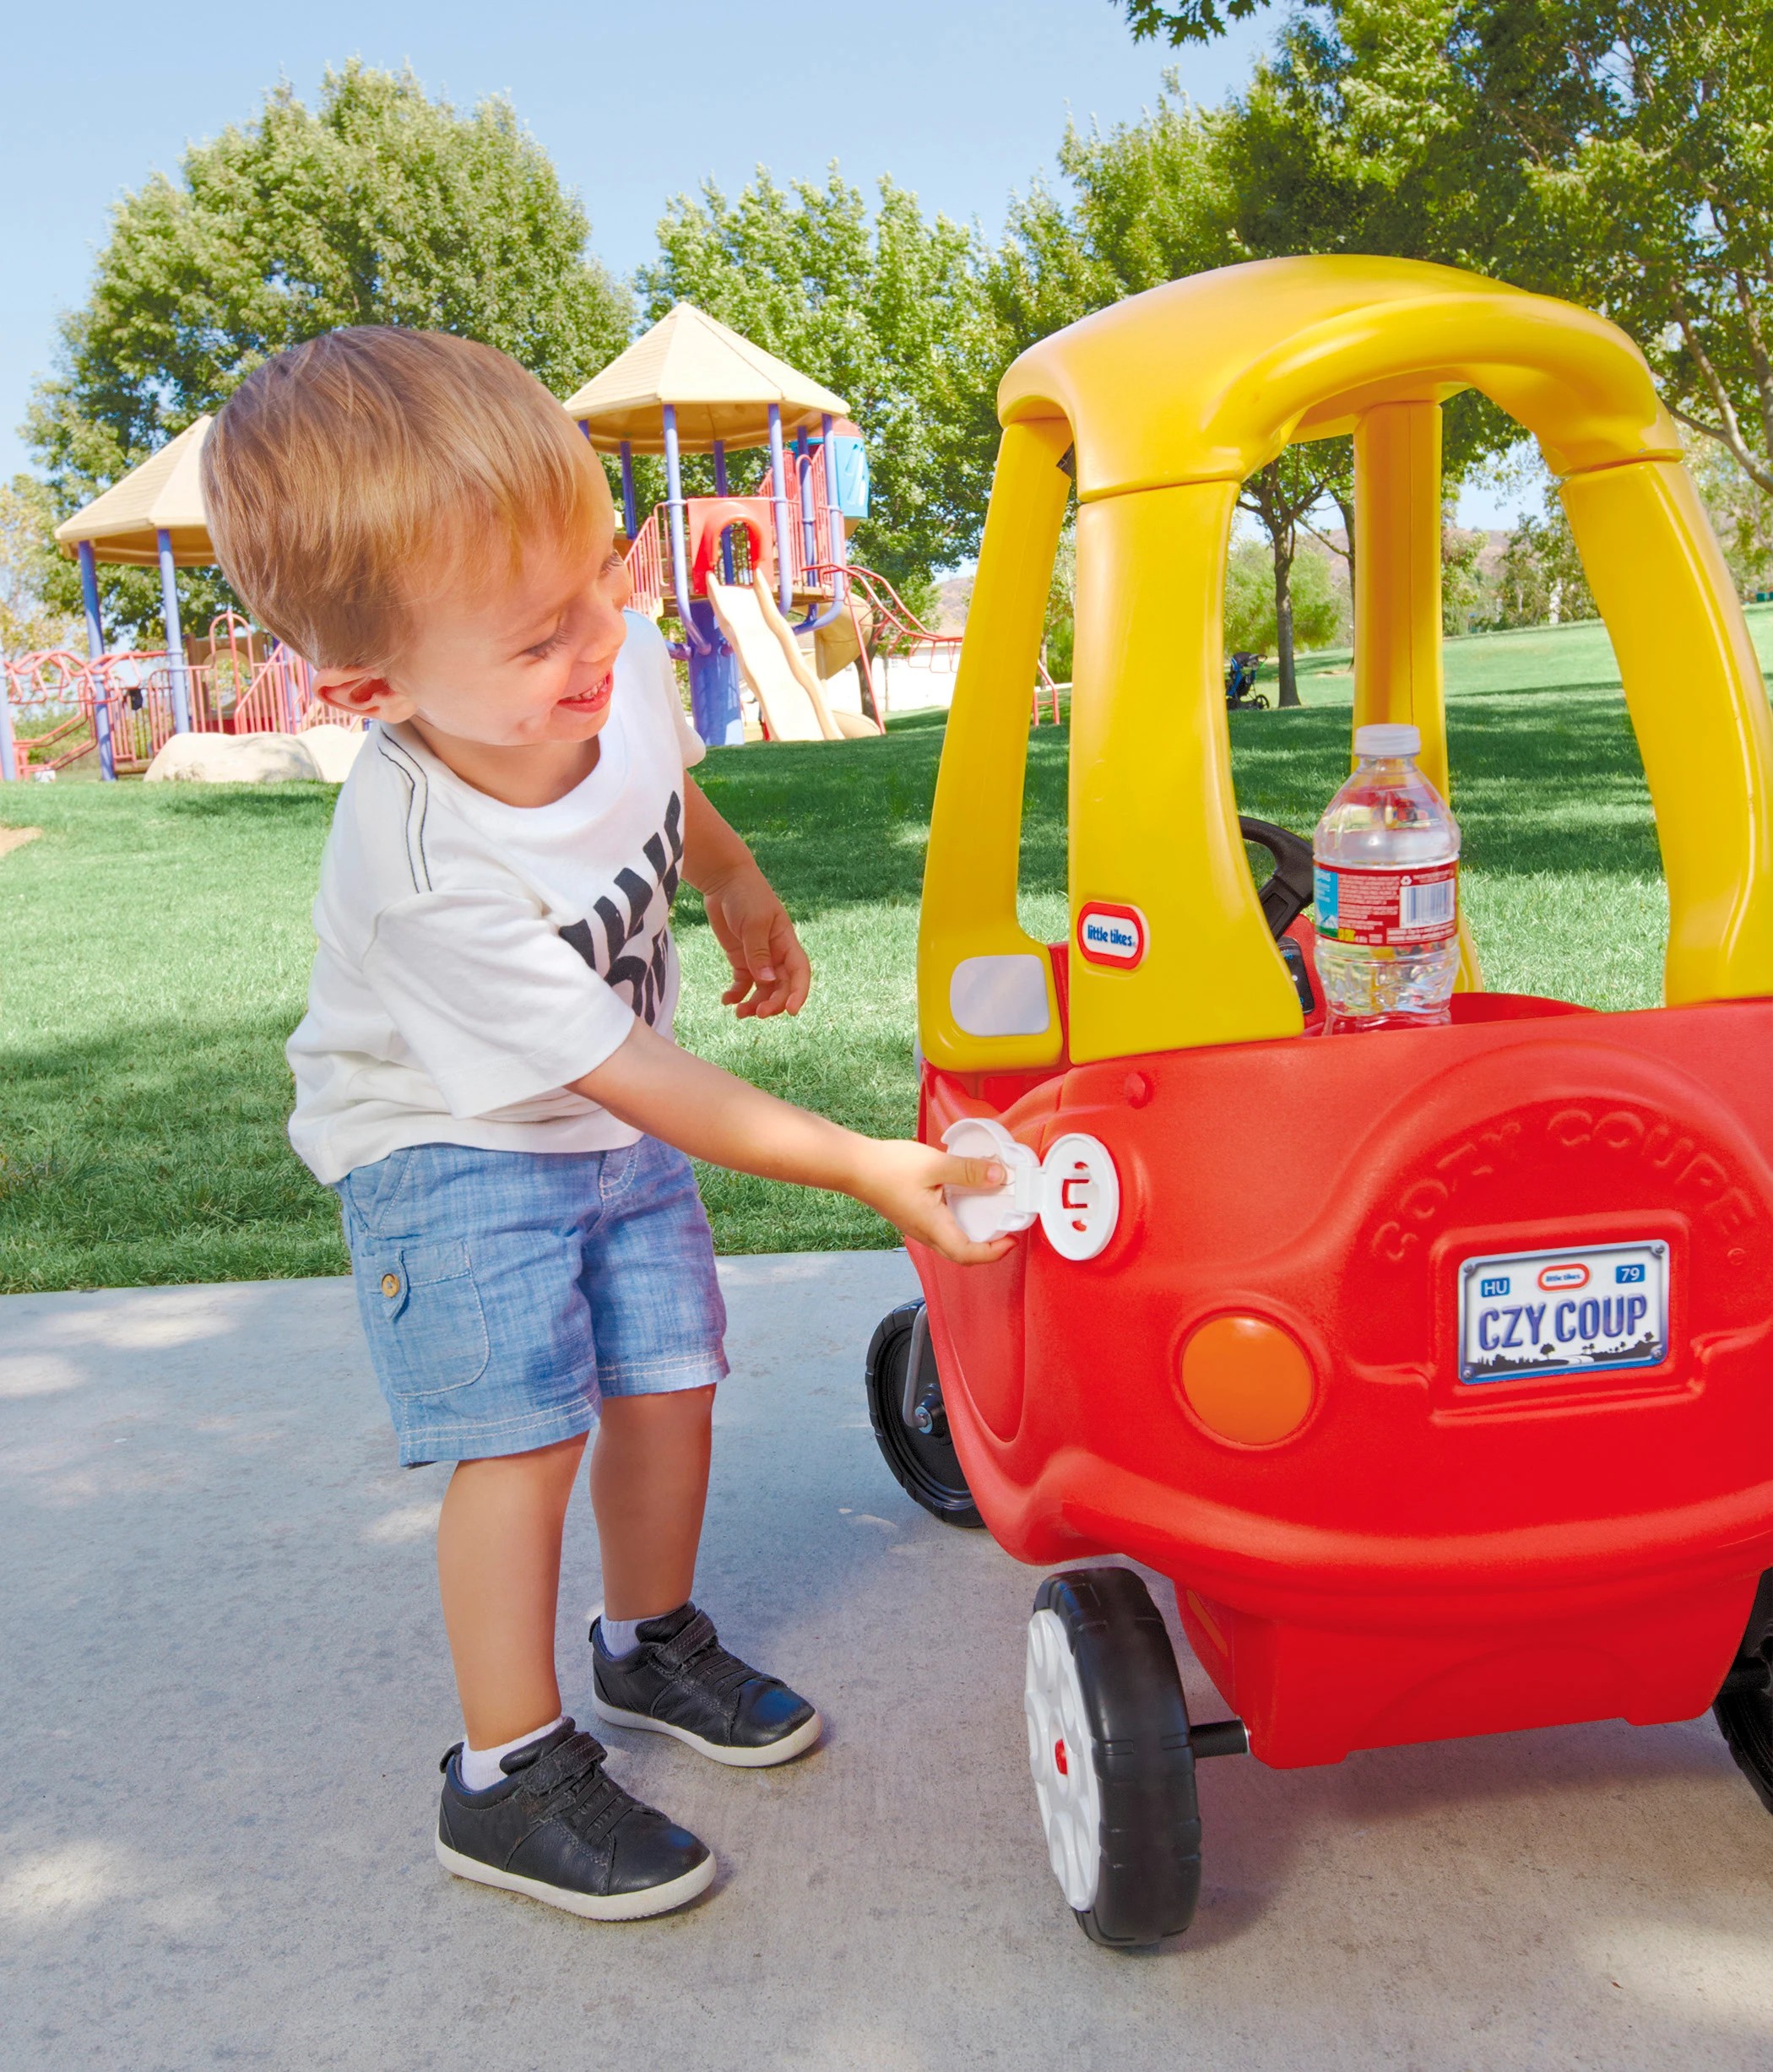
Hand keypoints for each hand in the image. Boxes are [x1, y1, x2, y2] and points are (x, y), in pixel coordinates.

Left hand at [700, 864, 811, 1019]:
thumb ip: (758, 953)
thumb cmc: (746, 895)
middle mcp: (776, 954)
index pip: (799, 972)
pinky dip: (736, 994)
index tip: (792, 1011)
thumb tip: (767, 981)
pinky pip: (742, 983)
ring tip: (739, 1013)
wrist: (724, 880)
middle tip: (758, 1014)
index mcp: (786, 942)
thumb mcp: (754, 923)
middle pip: (781, 987)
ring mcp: (758, 958)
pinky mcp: (740, 958)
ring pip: (762, 990)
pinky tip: (727, 1000)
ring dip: (754, 1004)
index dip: (799, 993)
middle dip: (773, 1003)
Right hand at [847, 1139, 1014, 1265]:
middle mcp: (924, 1233)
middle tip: (1005, 1230)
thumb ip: (969, 1171)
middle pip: (960, 1254)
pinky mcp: (912, 1217)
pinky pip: (940, 1229)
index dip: (993, 1253)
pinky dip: (959, 1222)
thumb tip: (999, 1177)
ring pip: (950, 1242)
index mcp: (932, 1226)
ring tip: (989, 1213)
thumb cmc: (888, 1168)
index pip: (967, 1255)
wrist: (854, 1166)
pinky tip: (963, 1199)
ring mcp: (916, 1227)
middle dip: (987, 1247)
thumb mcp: (935, 1164)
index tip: (1011, 1239)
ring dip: (973, 1234)